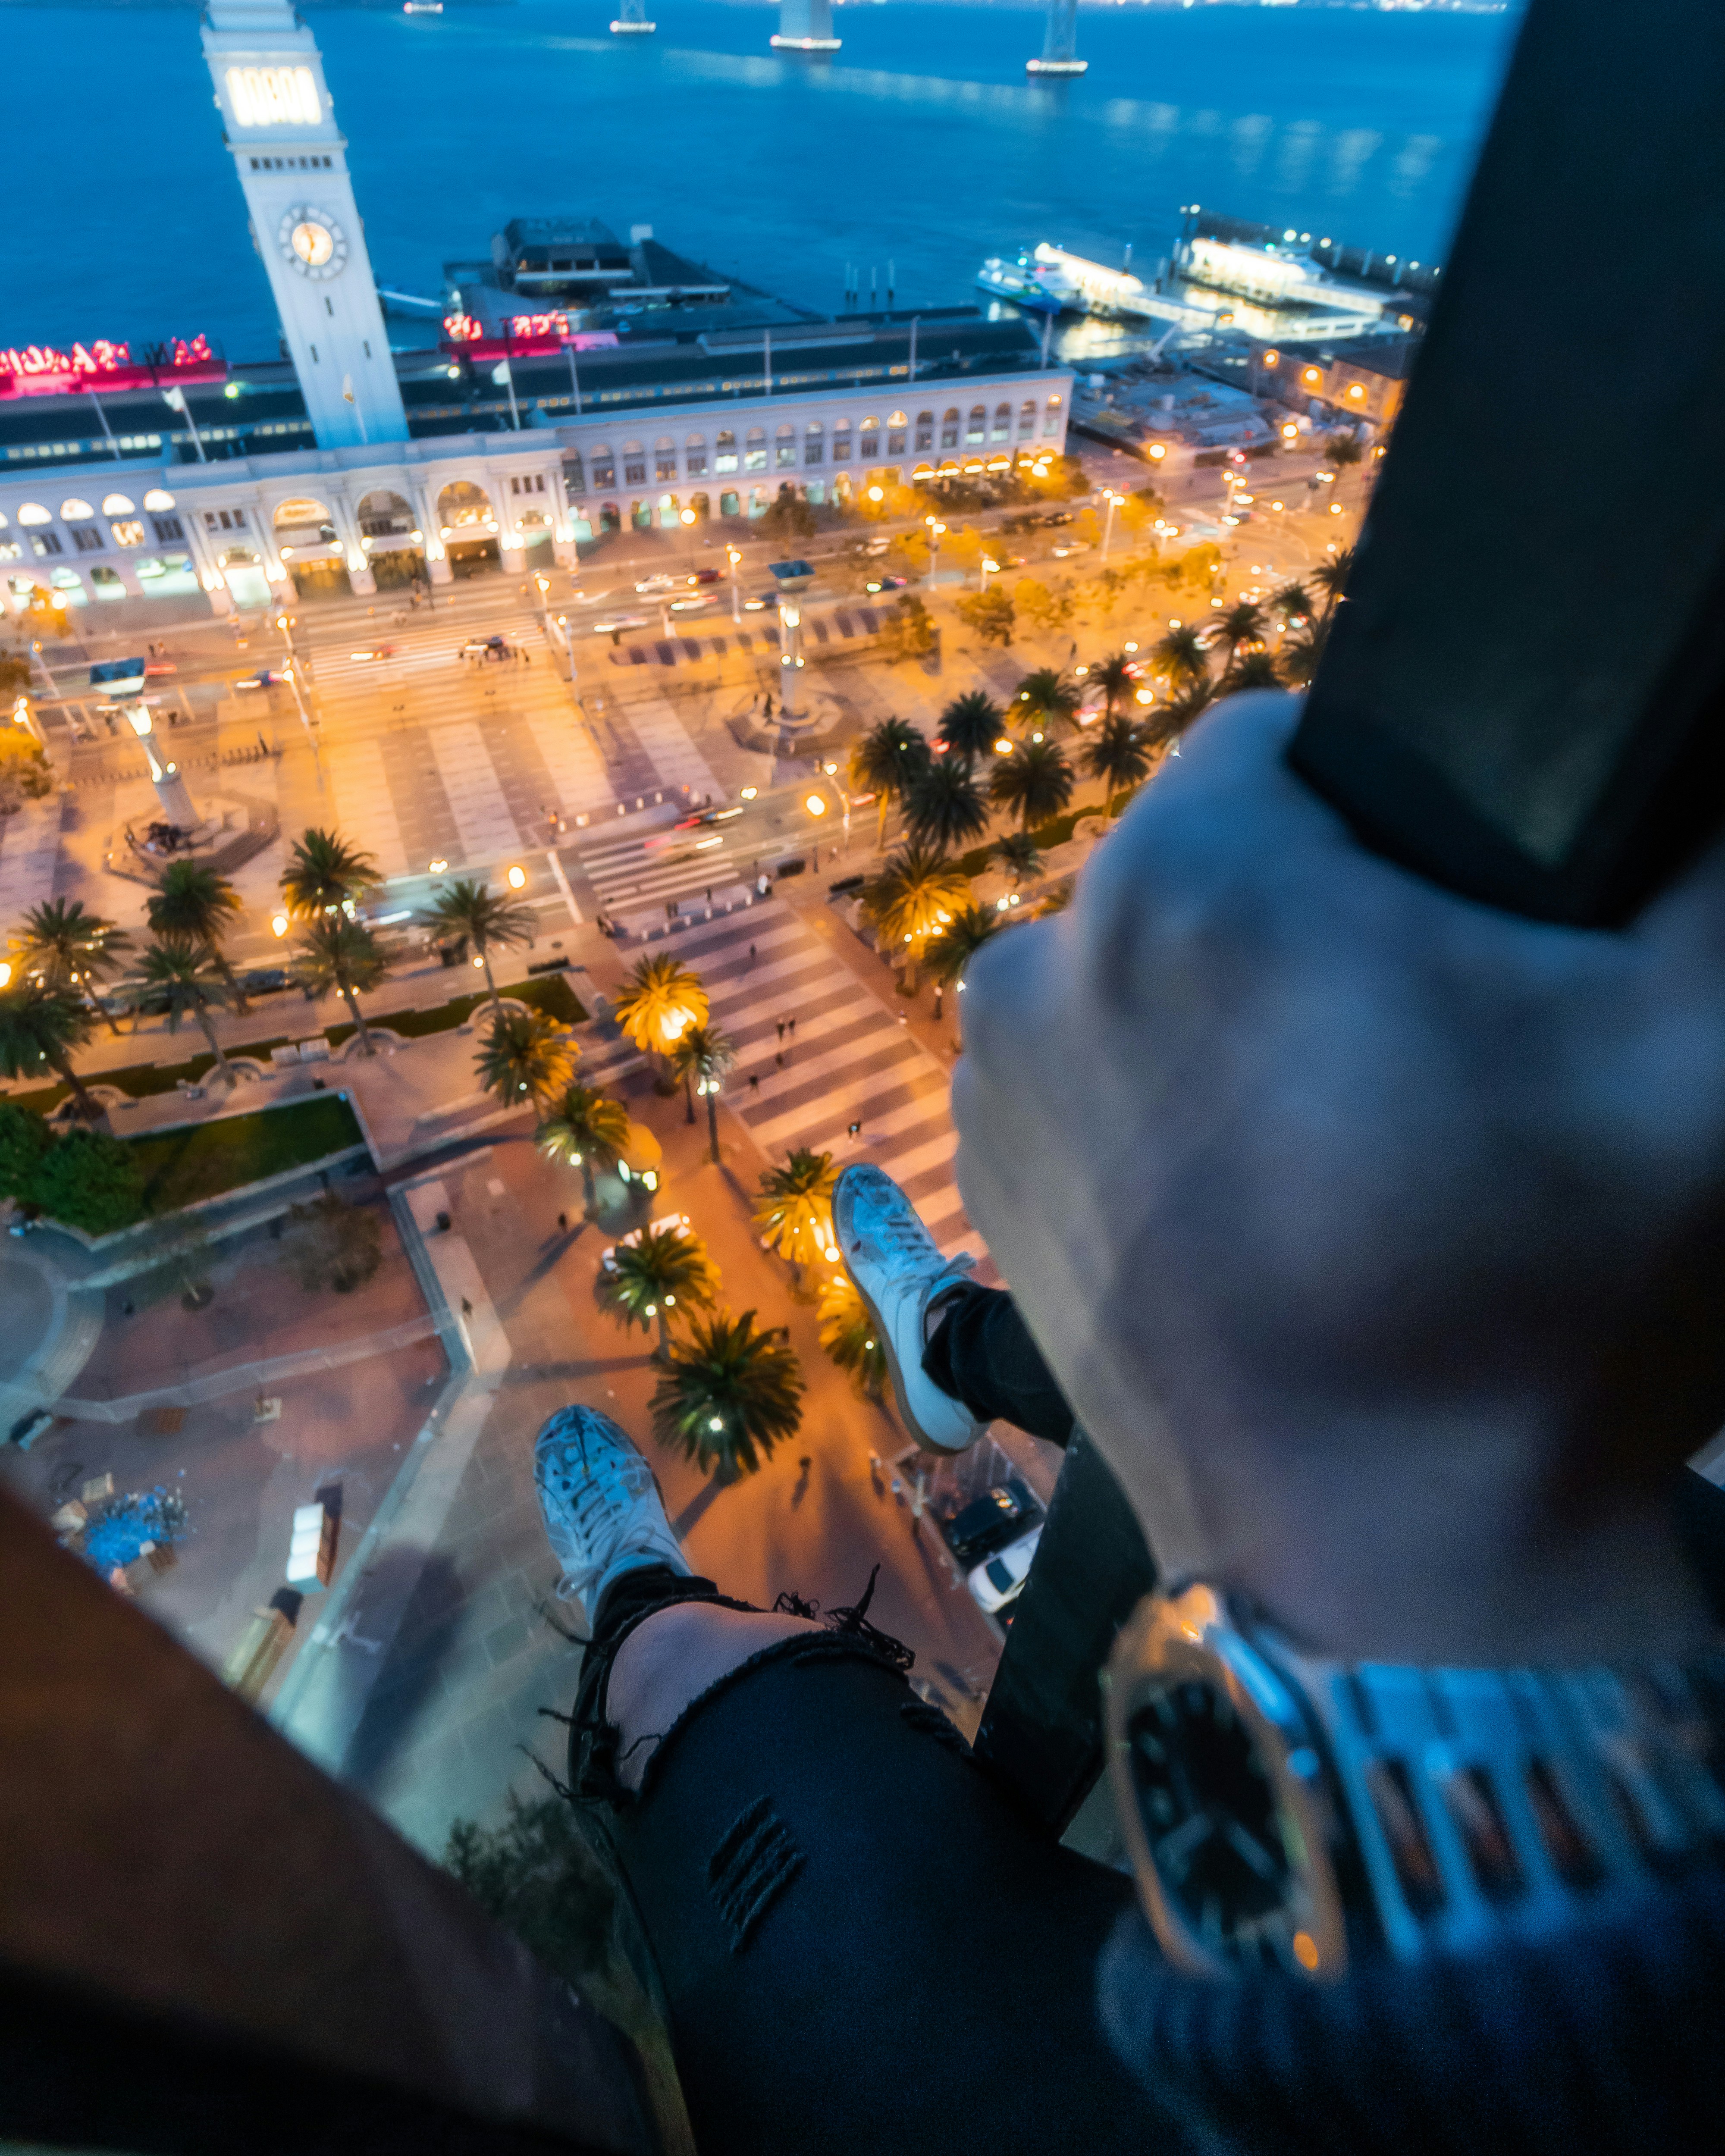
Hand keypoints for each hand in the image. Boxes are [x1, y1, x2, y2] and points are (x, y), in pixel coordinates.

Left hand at [953, 692, 1724, 1662]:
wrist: (1400, 1574)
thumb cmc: (1545, 1306)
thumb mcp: (1704, 1043)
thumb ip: (1706, 849)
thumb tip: (1686, 744)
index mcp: (1189, 881)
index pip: (1286, 743)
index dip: (1393, 818)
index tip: (1461, 922)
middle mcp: (1046, 965)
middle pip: (1206, 865)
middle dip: (1311, 920)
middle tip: (1430, 1056)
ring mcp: (995, 1091)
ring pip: (1143, 973)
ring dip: (1233, 1017)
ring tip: (1349, 1140)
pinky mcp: (988, 1196)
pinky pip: (1087, 1081)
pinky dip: (1161, 1109)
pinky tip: (1264, 1196)